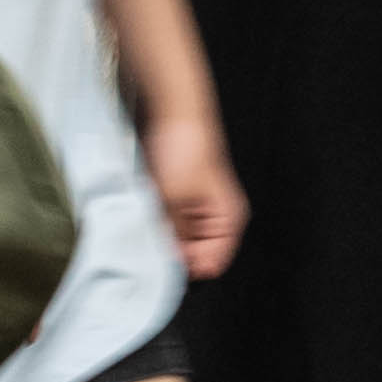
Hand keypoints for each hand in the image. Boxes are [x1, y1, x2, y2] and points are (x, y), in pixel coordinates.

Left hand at [149, 104, 247, 279]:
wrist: (175, 114)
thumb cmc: (185, 148)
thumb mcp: (174, 200)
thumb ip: (176, 237)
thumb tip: (174, 265)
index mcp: (229, 220)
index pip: (211, 265)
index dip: (186, 266)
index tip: (164, 257)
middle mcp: (220, 218)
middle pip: (197, 254)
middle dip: (175, 250)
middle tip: (155, 236)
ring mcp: (202, 210)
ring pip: (183, 240)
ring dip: (166, 234)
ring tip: (154, 218)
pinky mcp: (186, 201)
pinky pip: (175, 224)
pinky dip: (162, 222)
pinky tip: (152, 210)